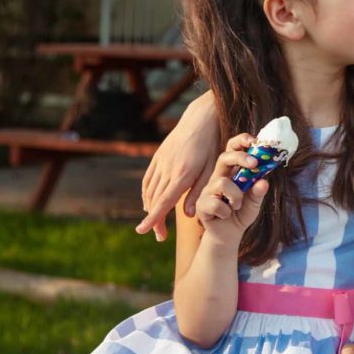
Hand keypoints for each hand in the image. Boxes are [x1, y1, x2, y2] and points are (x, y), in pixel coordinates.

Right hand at [137, 94, 219, 239]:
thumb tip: (187, 214)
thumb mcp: (211, 169)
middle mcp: (167, 170)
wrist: (201, 118)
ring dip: (149, 208)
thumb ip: (198, 191)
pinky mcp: (158, 156)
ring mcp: (161, 162)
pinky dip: (146, 193)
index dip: (153, 219)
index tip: (142, 232)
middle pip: (154, 200)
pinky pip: (148, 179)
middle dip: (153, 220)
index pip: (163, 203)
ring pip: (149, 190)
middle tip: (158, 235)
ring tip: (154, 221)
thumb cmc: (211, 145)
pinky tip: (149, 202)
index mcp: (182, 175)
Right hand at [195, 133, 267, 246]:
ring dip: (236, 195)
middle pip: (224, 158)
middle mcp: (218, 177)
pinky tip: (225, 215)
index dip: (241, 141)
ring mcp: (208, 190)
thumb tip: (264, 182)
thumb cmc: (241, 213)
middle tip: (254, 164)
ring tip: (237, 206)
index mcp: (232, 172)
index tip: (254, 140)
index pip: (233, 150)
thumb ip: (258, 192)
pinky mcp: (201, 204)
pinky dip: (225, 211)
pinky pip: (214, 203)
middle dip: (239, 158)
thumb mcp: (255, 202)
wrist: (228, 235)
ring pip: (222, 182)